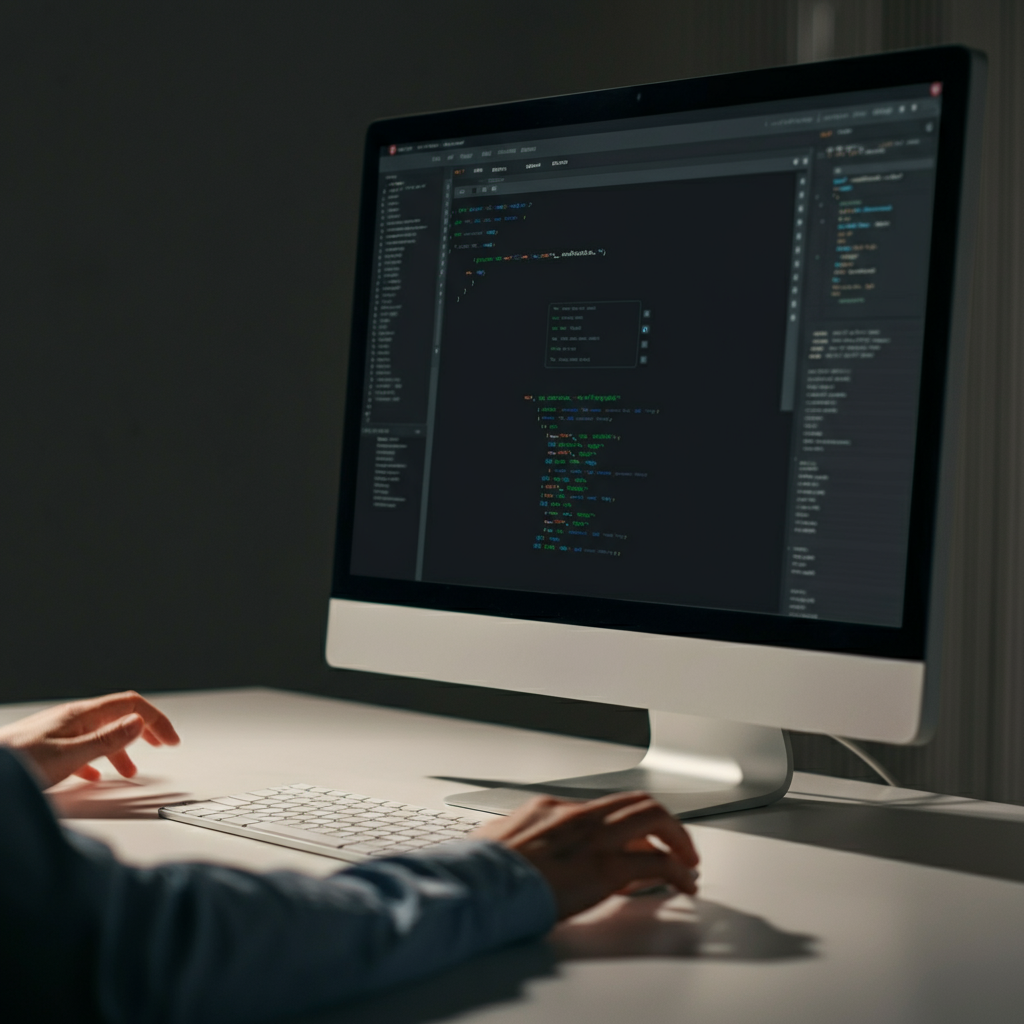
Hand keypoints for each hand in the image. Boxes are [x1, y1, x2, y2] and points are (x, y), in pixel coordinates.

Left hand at [0, 690, 179, 787]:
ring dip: (123, 750)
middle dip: (146, 731)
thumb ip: (106, 740)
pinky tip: (95, 776)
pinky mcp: (50, 749)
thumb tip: (139, 723)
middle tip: (164, 746)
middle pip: (120, 716)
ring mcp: (62, 732)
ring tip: (130, 772)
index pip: (131, 704)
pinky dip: (99, 760)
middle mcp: (73, 719)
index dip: (156, 719)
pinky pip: (84, 748)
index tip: (171, 739)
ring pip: (103, 734)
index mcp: (81, 714)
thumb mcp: (68, 755)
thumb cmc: (17, 764)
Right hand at [472, 791, 698, 918]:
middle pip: (637, 802)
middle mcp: (579, 816)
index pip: (604, 808)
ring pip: (654, 819)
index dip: (626, 826)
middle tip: (678, 842)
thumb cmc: (483, 868)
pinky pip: (657, 863)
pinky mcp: (605, 868)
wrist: (481, 883)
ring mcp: (593, 839)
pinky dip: (677, 873)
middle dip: (664, 821)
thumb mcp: (495, 838)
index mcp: (552, 808)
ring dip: (679, 839)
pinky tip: (683, 886)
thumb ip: (512, 835)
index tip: (636, 843)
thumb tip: (507, 840)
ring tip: (689, 861)